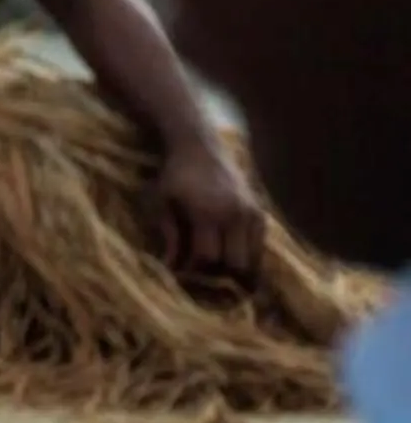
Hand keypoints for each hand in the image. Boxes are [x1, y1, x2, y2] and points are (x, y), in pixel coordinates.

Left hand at [145, 144, 266, 283]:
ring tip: (216, 268)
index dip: (195, 270)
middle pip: (236, 264)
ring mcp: (252, 214)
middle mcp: (236, 215)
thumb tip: (171, 268)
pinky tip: (229, 255)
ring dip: (235, 269)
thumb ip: (169, 235)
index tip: (182, 271)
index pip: (208, 257)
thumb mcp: (162, 202)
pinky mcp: (261, 213)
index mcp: (208, 213)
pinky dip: (247, 257)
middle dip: (219, 275)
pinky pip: (259, 247)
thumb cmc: (175, 176)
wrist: (201, 147)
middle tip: (202, 273)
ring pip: (253, 260)